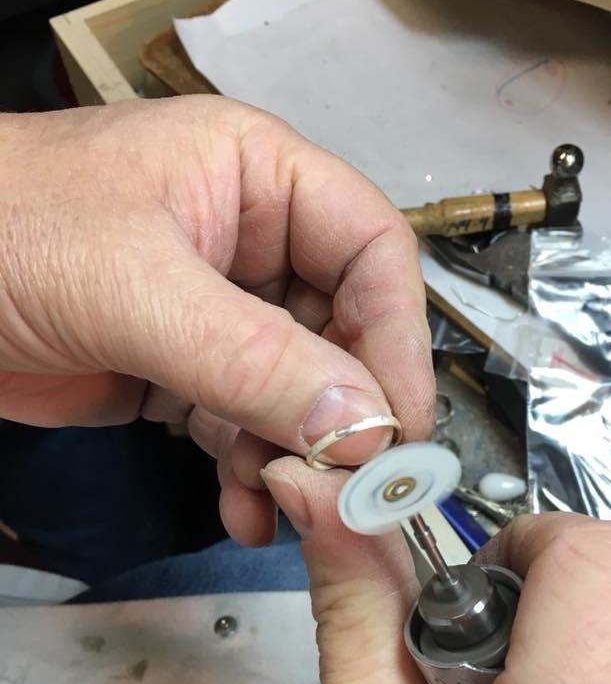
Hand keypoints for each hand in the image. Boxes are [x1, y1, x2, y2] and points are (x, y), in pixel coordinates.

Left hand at [0, 97, 432, 543]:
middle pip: (341, 330)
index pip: (371, 250)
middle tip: (344, 482)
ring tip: (273, 500)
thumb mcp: (136, 289)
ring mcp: (216, 310)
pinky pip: (242, 422)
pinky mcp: (181, 369)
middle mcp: (249, 242)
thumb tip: (361, 423)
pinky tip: (243, 505)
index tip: (400, 420)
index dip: (397, 335)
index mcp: (256, 178)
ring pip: (295, 390)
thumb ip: (254, 359)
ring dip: (293, 453)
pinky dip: (249, 468)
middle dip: (341, 411)